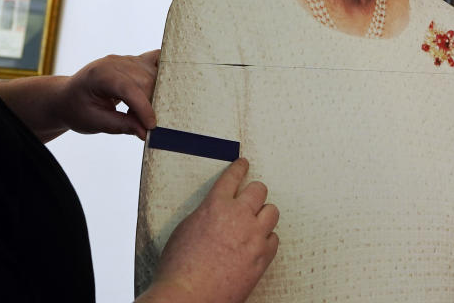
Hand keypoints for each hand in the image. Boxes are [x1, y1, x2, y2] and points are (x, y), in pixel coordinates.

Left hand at [55, 50, 158, 138]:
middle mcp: (115, 62)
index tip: (151, 126)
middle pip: (145, 80)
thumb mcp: (94, 122)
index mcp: (100, 75)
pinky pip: (155, 60)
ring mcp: (126, 59)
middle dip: (152, 104)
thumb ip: (120, 125)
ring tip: (142, 112)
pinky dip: (163, 73)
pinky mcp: (134, 61)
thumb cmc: (77, 109)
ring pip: (154, 73)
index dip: (143, 107)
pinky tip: (164, 89)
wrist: (68, 97)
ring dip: (156, 94)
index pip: (128, 88)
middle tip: (147, 126)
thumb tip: (145, 131)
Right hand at [140, 159, 279, 302]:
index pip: (233, 177)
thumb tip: (215, 212)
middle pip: (259, 190)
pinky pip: (274, 239)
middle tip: (250, 197)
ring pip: (272, 212)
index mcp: (215, 205)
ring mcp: (253, 236)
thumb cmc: (180, 268)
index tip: (243, 164)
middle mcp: (238, 216)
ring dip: (263, 214)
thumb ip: (205, 214)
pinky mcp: (262, 257)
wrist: (189, 296)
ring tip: (256, 220)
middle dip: (254, 192)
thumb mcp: (186, 229)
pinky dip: (267, 239)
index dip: (239, 168)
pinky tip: (258, 243)